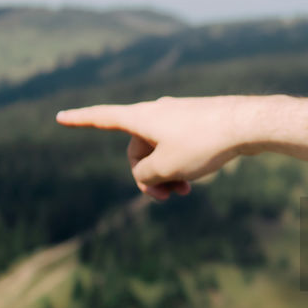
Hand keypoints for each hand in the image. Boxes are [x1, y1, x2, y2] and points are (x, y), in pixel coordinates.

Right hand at [56, 94, 307, 199]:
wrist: (248, 123)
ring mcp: (179, 115)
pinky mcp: (199, 121)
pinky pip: (179, 146)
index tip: (59, 116)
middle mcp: (157, 111)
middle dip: (146, 175)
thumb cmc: (204, 143)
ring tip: (184, 192)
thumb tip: (147, 174)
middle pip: (137, 148)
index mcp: (141, 117)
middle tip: (166, 197)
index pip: (102, 117)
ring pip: (160, 150)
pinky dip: (182, 164)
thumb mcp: (166, 167)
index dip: (80, 120)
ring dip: (166, 173)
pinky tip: (197, 178)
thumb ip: (145, 175)